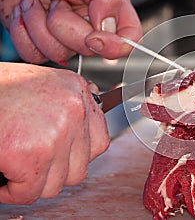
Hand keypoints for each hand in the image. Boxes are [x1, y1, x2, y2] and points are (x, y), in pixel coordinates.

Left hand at [0, 0, 141, 63]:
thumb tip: (108, 27)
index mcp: (111, 10)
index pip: (129, 41)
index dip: (114, 47)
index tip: (93, 37)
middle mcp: (91, 27)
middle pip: (89, 51)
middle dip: (64, 26)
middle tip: (57, 1)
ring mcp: (67, 38)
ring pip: (58, 54)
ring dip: (38, 25)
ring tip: (35, 2)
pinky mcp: (43, 42)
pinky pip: (35, 54)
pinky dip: (22, 33)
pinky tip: (25, 12)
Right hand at [0, 63, 108, 203]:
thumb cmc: (0, 89)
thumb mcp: (44, 87)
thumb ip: (66, 107)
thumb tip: (82, 128)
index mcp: (77, 92)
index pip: (99, 142)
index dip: (77, 157)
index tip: (60, 158)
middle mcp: (75, 110)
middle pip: (78, 169)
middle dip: (52, 173)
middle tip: (30, 164)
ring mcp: (57, 132)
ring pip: (55, 184)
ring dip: (32, 183)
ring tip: (14, 165)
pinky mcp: (32, 154)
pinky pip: (28, 192)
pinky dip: (11, 191)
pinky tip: (3, 173)